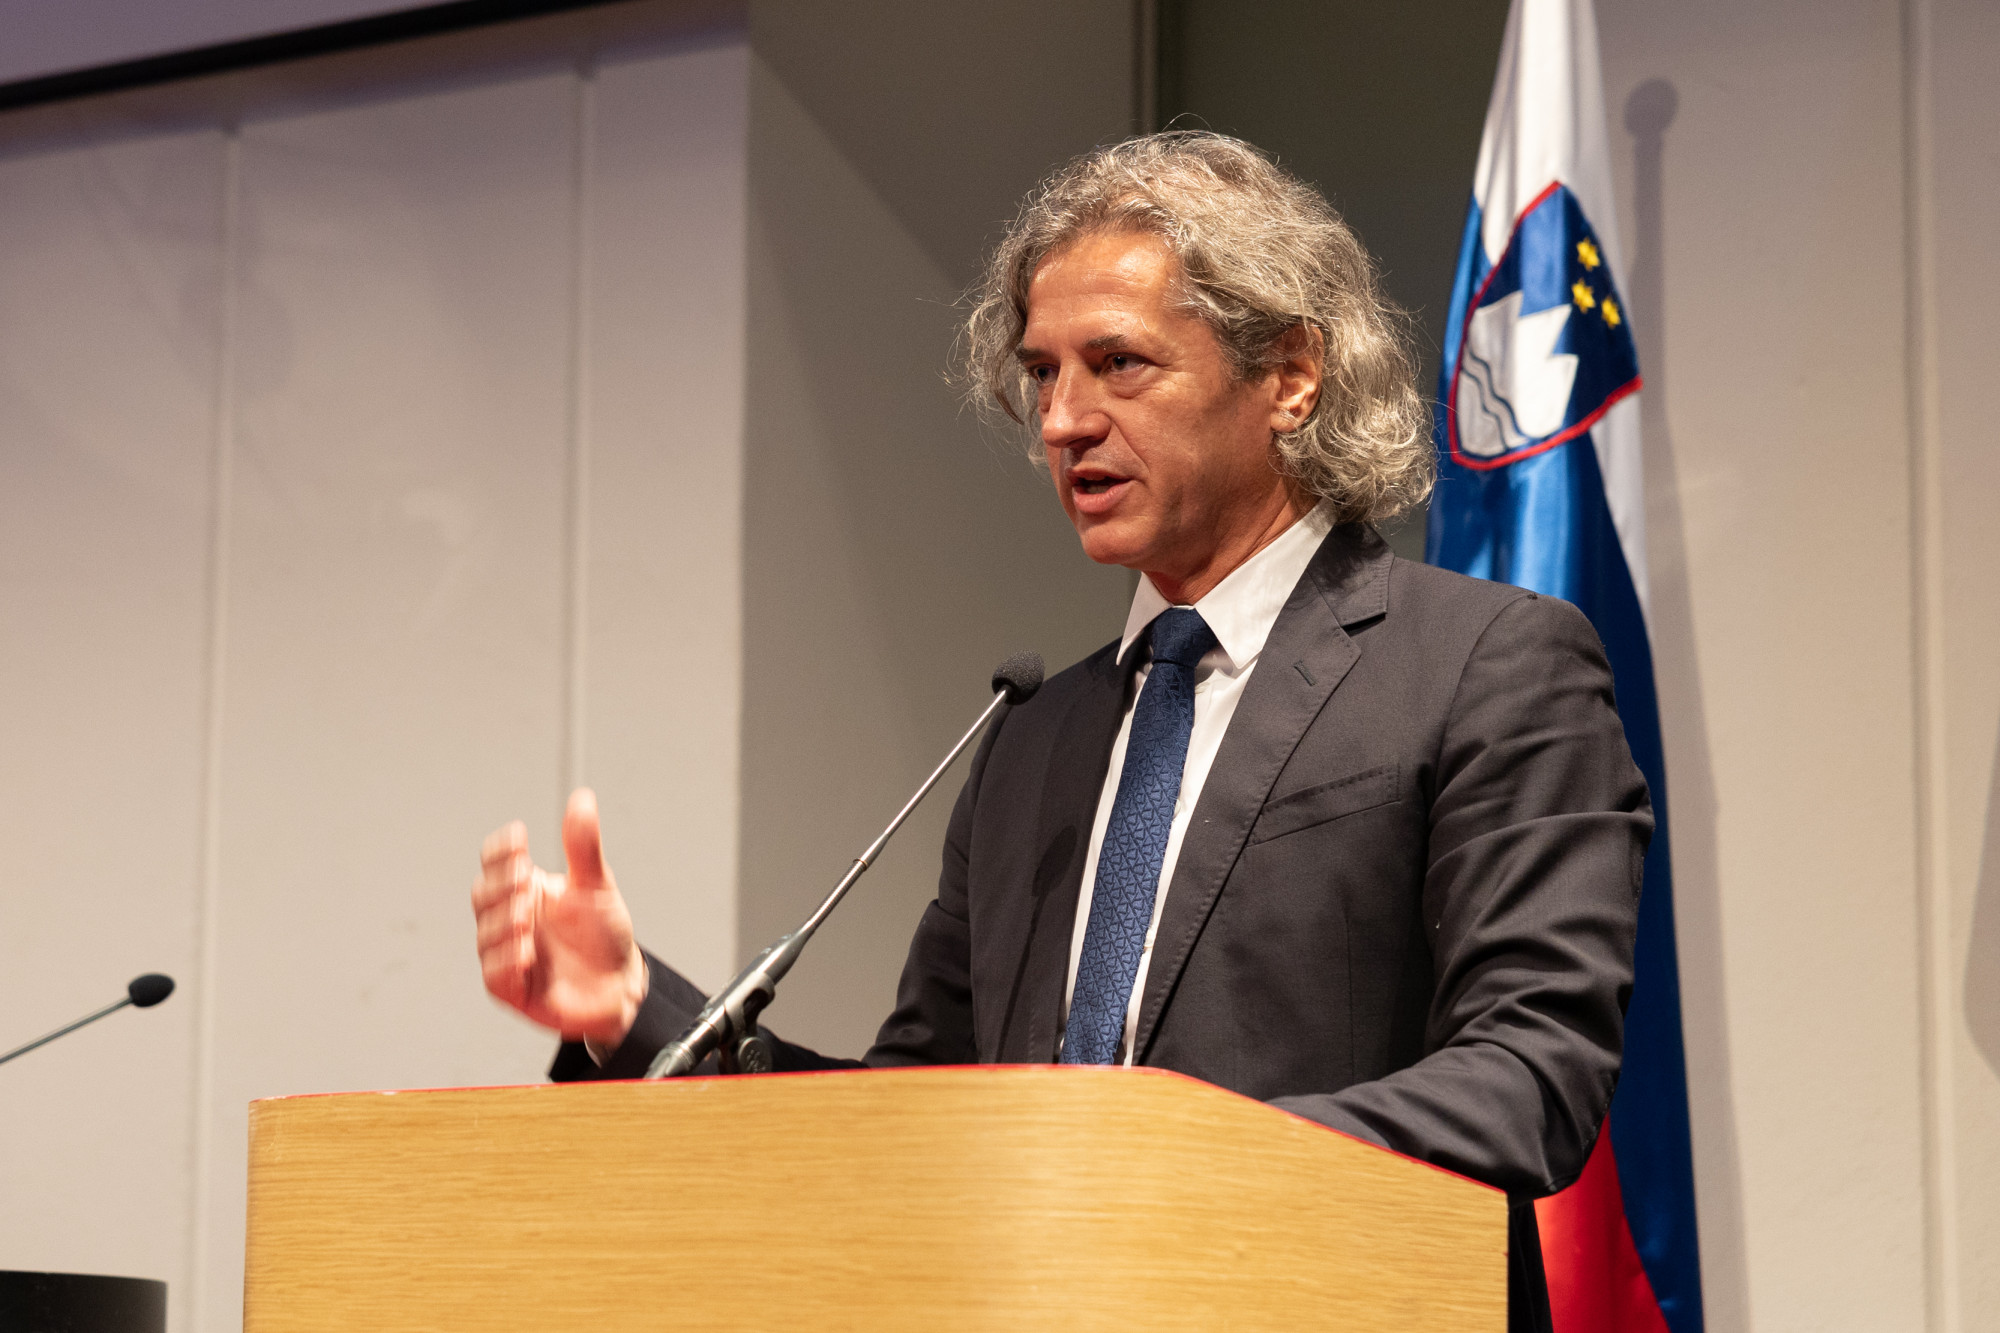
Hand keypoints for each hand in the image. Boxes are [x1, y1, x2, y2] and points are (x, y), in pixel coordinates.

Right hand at [472, 788, 647, 1047]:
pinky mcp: (513, 989)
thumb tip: (582, 799)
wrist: (622, 985)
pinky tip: (525, 953)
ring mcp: (508, 954)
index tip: (520, 839)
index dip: (502, 849)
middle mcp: (511, 919)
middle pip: (482, 894)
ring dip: (504, 923)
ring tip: (527, 917)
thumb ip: (583, 846)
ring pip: (486, 934)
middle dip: (500, 884)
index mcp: (526, 888)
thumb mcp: (596, 885)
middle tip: (524, 877)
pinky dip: (506, 961)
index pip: (496, 861)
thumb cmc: (605, 935)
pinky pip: (495, 975)